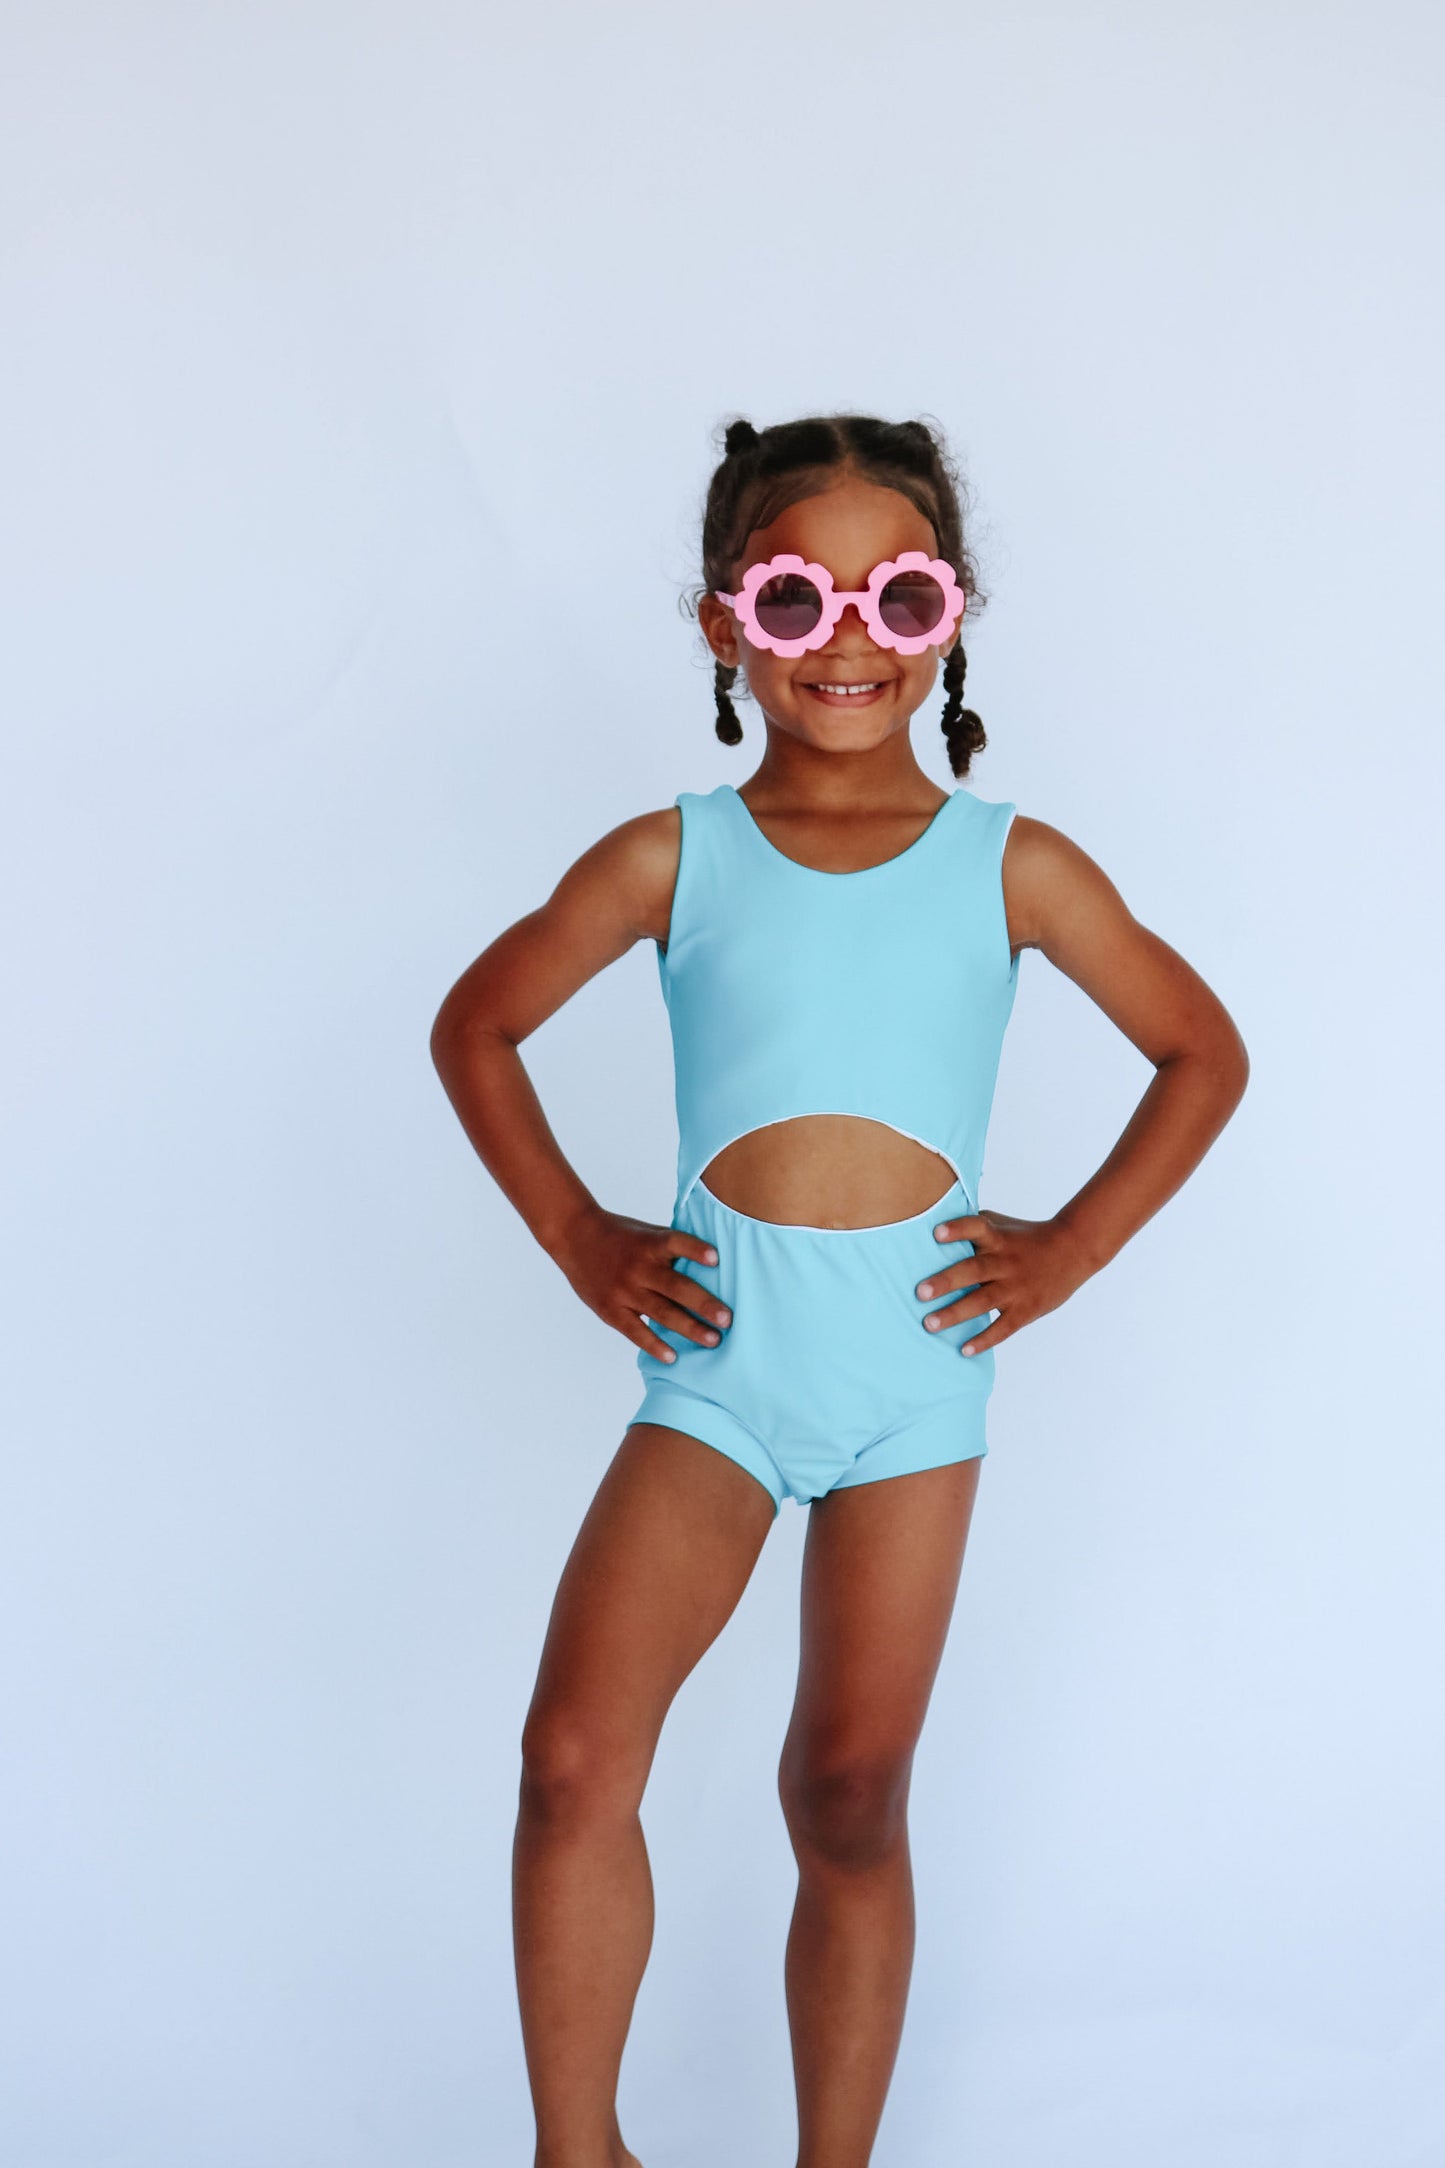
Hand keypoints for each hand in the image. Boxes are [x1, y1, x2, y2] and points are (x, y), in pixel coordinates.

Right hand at [552, 1204, 731, 1364]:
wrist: (574, 1236)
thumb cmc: (621, 1236)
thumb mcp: (646, 1233)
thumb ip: (672, 1249)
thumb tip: (713, 1267)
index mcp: (650, 1243)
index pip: (676, 1243)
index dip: (696, 1250)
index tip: (716, 1259)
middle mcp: (639, 1267)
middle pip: (676, 1287)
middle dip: (704, 1304)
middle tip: (727, 1319)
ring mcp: (624, 1290)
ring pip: (662, 1313)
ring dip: (689, 1328)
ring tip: (713, 1340)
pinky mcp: (610, 1309)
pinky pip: (635, 1331)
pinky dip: (654, 1345)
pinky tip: (672, 1356)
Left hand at [913, 1208, 1096, 1356]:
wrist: (1073, 1250)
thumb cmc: (1026, 1238)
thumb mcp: (1002, 1225)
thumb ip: (973, 1226)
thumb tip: (932, 1223)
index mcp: (997, 1238)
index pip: (977, 1227)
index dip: (958, 1229)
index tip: (936, 1234)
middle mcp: (1004, 1261)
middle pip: (974, 1269)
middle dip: (946, 1281)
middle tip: (920, 1293)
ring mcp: (1015, 1287)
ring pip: (983, 1301)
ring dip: (955, 1313)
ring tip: (929, 1324)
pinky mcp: (1026, 1309)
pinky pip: (1004, 1327)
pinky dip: (984, 1339)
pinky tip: (964, 1349)